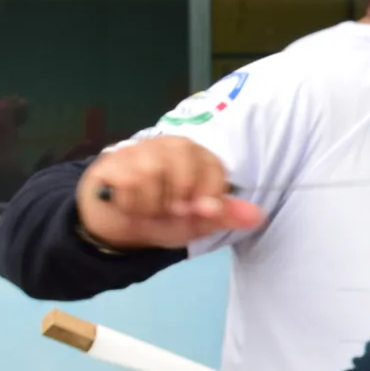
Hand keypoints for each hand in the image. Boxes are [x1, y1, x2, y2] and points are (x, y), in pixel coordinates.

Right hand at [76, 137, 261, 251]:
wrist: (119, 225)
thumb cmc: (164, 218)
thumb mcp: (198, 223)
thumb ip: (225, 216)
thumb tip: (257, 216)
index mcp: (198, 157)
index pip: (213, 167)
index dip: (208, 195)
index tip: (199, 211)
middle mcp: (171, 145)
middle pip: (184, 166)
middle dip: (178, 199)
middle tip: (170, 210)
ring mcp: (139, 149)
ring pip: (151, 174)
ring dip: (151, 205)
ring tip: (148, 208)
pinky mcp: (112, 159)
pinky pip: (126, 182)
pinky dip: (131, 204)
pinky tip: (129, 204)